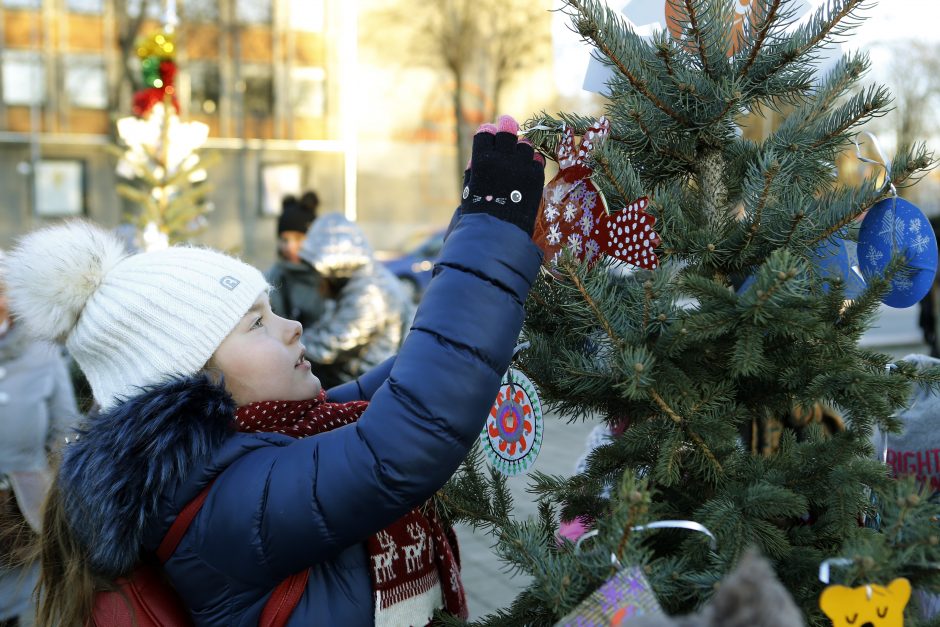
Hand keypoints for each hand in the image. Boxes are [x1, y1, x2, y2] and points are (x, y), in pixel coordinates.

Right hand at [460, 115, 544, 236]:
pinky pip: (536, 160)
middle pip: (507, 131)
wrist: (499, 234)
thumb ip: (474, 169)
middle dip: (506, 126)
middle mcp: (502, 159)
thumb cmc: (479, 213)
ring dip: (520, 148)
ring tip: (517, 158)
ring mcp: (521, 167)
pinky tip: (526, 170)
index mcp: (482, 161)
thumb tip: (478, 154)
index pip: (486, 133)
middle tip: (507, 124)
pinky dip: (531, 163)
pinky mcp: (536, 177)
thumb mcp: (469, 189)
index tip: (490, 132)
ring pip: (524, 144)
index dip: (488, 132)